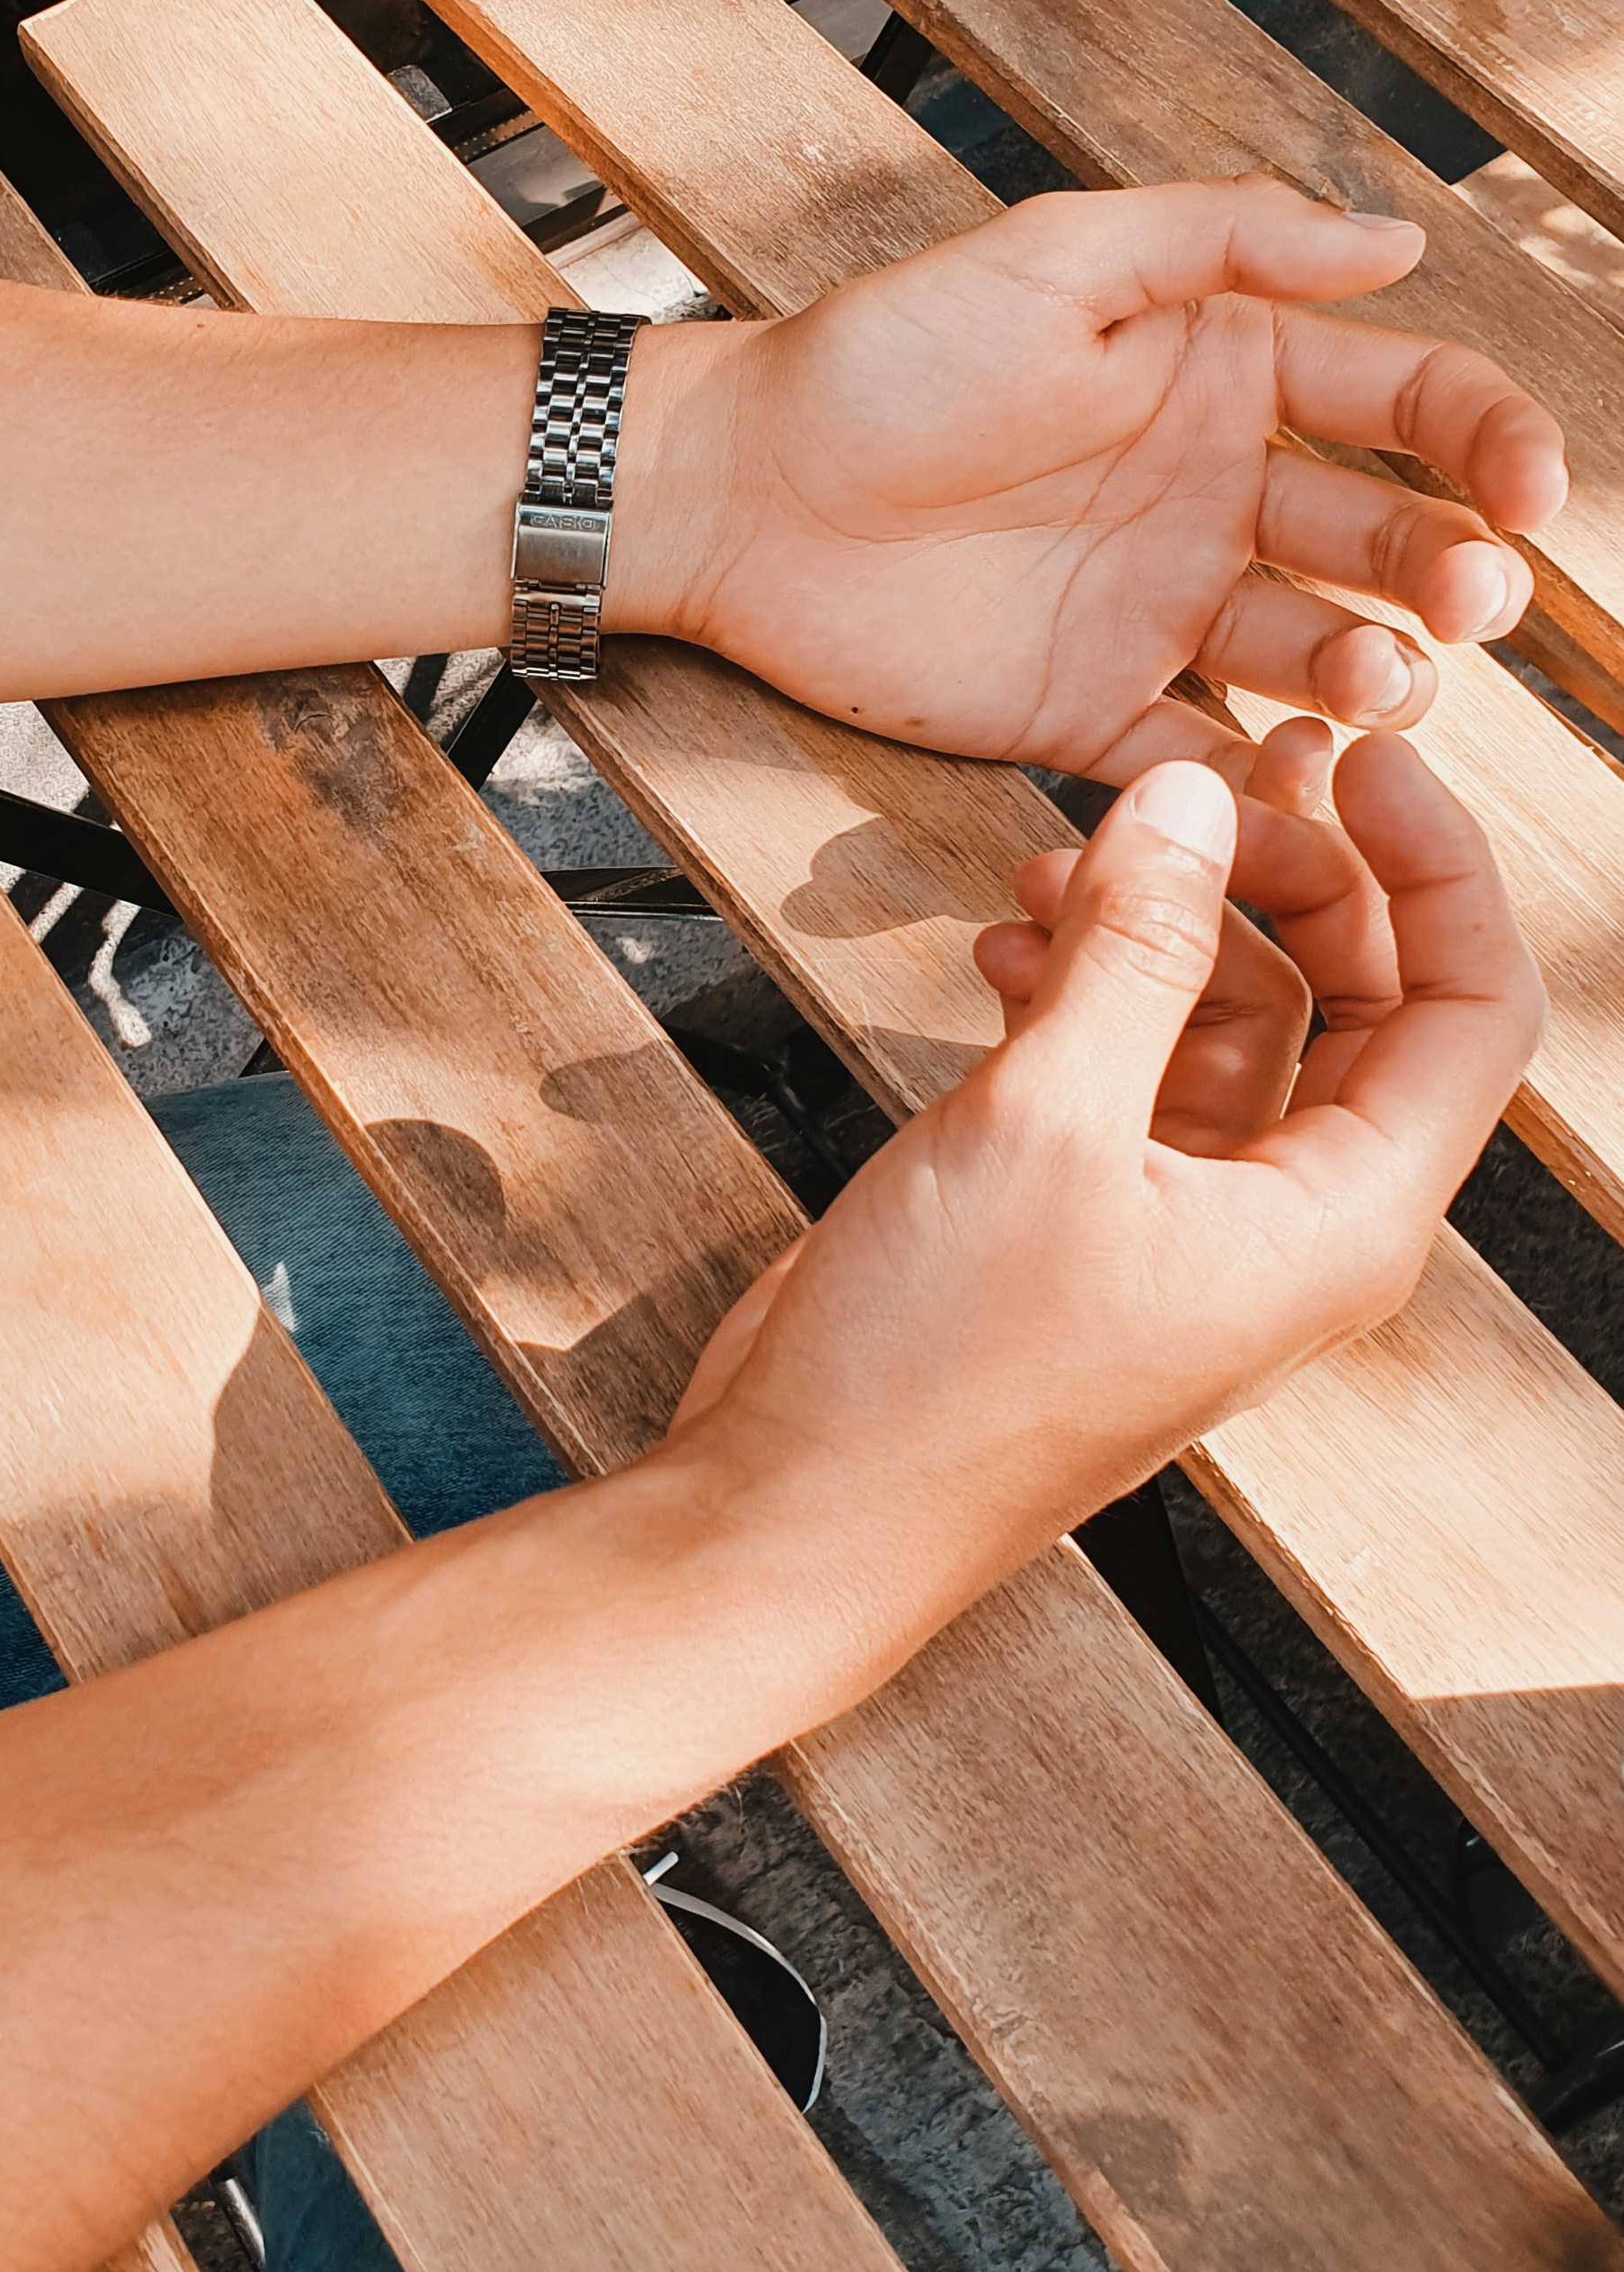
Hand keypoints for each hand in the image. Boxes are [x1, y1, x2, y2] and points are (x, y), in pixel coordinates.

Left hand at [637, 176, 1567, 777]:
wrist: (740, 490)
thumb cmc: (882, 357)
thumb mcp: (1053, 259)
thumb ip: (1225, 241)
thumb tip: (1399, 233)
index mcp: (1228, 376)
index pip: (1407, 407)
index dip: (1489, 447)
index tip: (1531, 497)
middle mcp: (1218, 498)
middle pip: (1386, 543)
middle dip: (1449, 575)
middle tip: (1463, 603)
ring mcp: (1164, 611)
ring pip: (1322, 658)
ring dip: (1377, 676)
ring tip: (1376, 684)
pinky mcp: (1097, 712)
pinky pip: (1209, 759)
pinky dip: (1264, 784)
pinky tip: (1298, 784)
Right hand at [663, 728, 1540, 1666]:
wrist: (800, 1512)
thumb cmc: (937, 1374)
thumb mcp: (1046, 1121)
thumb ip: (1138, 946)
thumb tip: (1199, 803)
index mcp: (1342, 1221)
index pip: (1472, 1005)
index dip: (1438, 864)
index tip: (1359, 759)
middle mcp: (1293, 1222)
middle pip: (1359, 997)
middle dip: (1281, 877)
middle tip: (1184, 793)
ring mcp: (1194, 1219)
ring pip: (1237, 1019)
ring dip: (1163, 924)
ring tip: (1052, 870)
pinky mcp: (1099, 1214)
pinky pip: (1139, 1064)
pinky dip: (1091, 987)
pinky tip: (1008, 951)